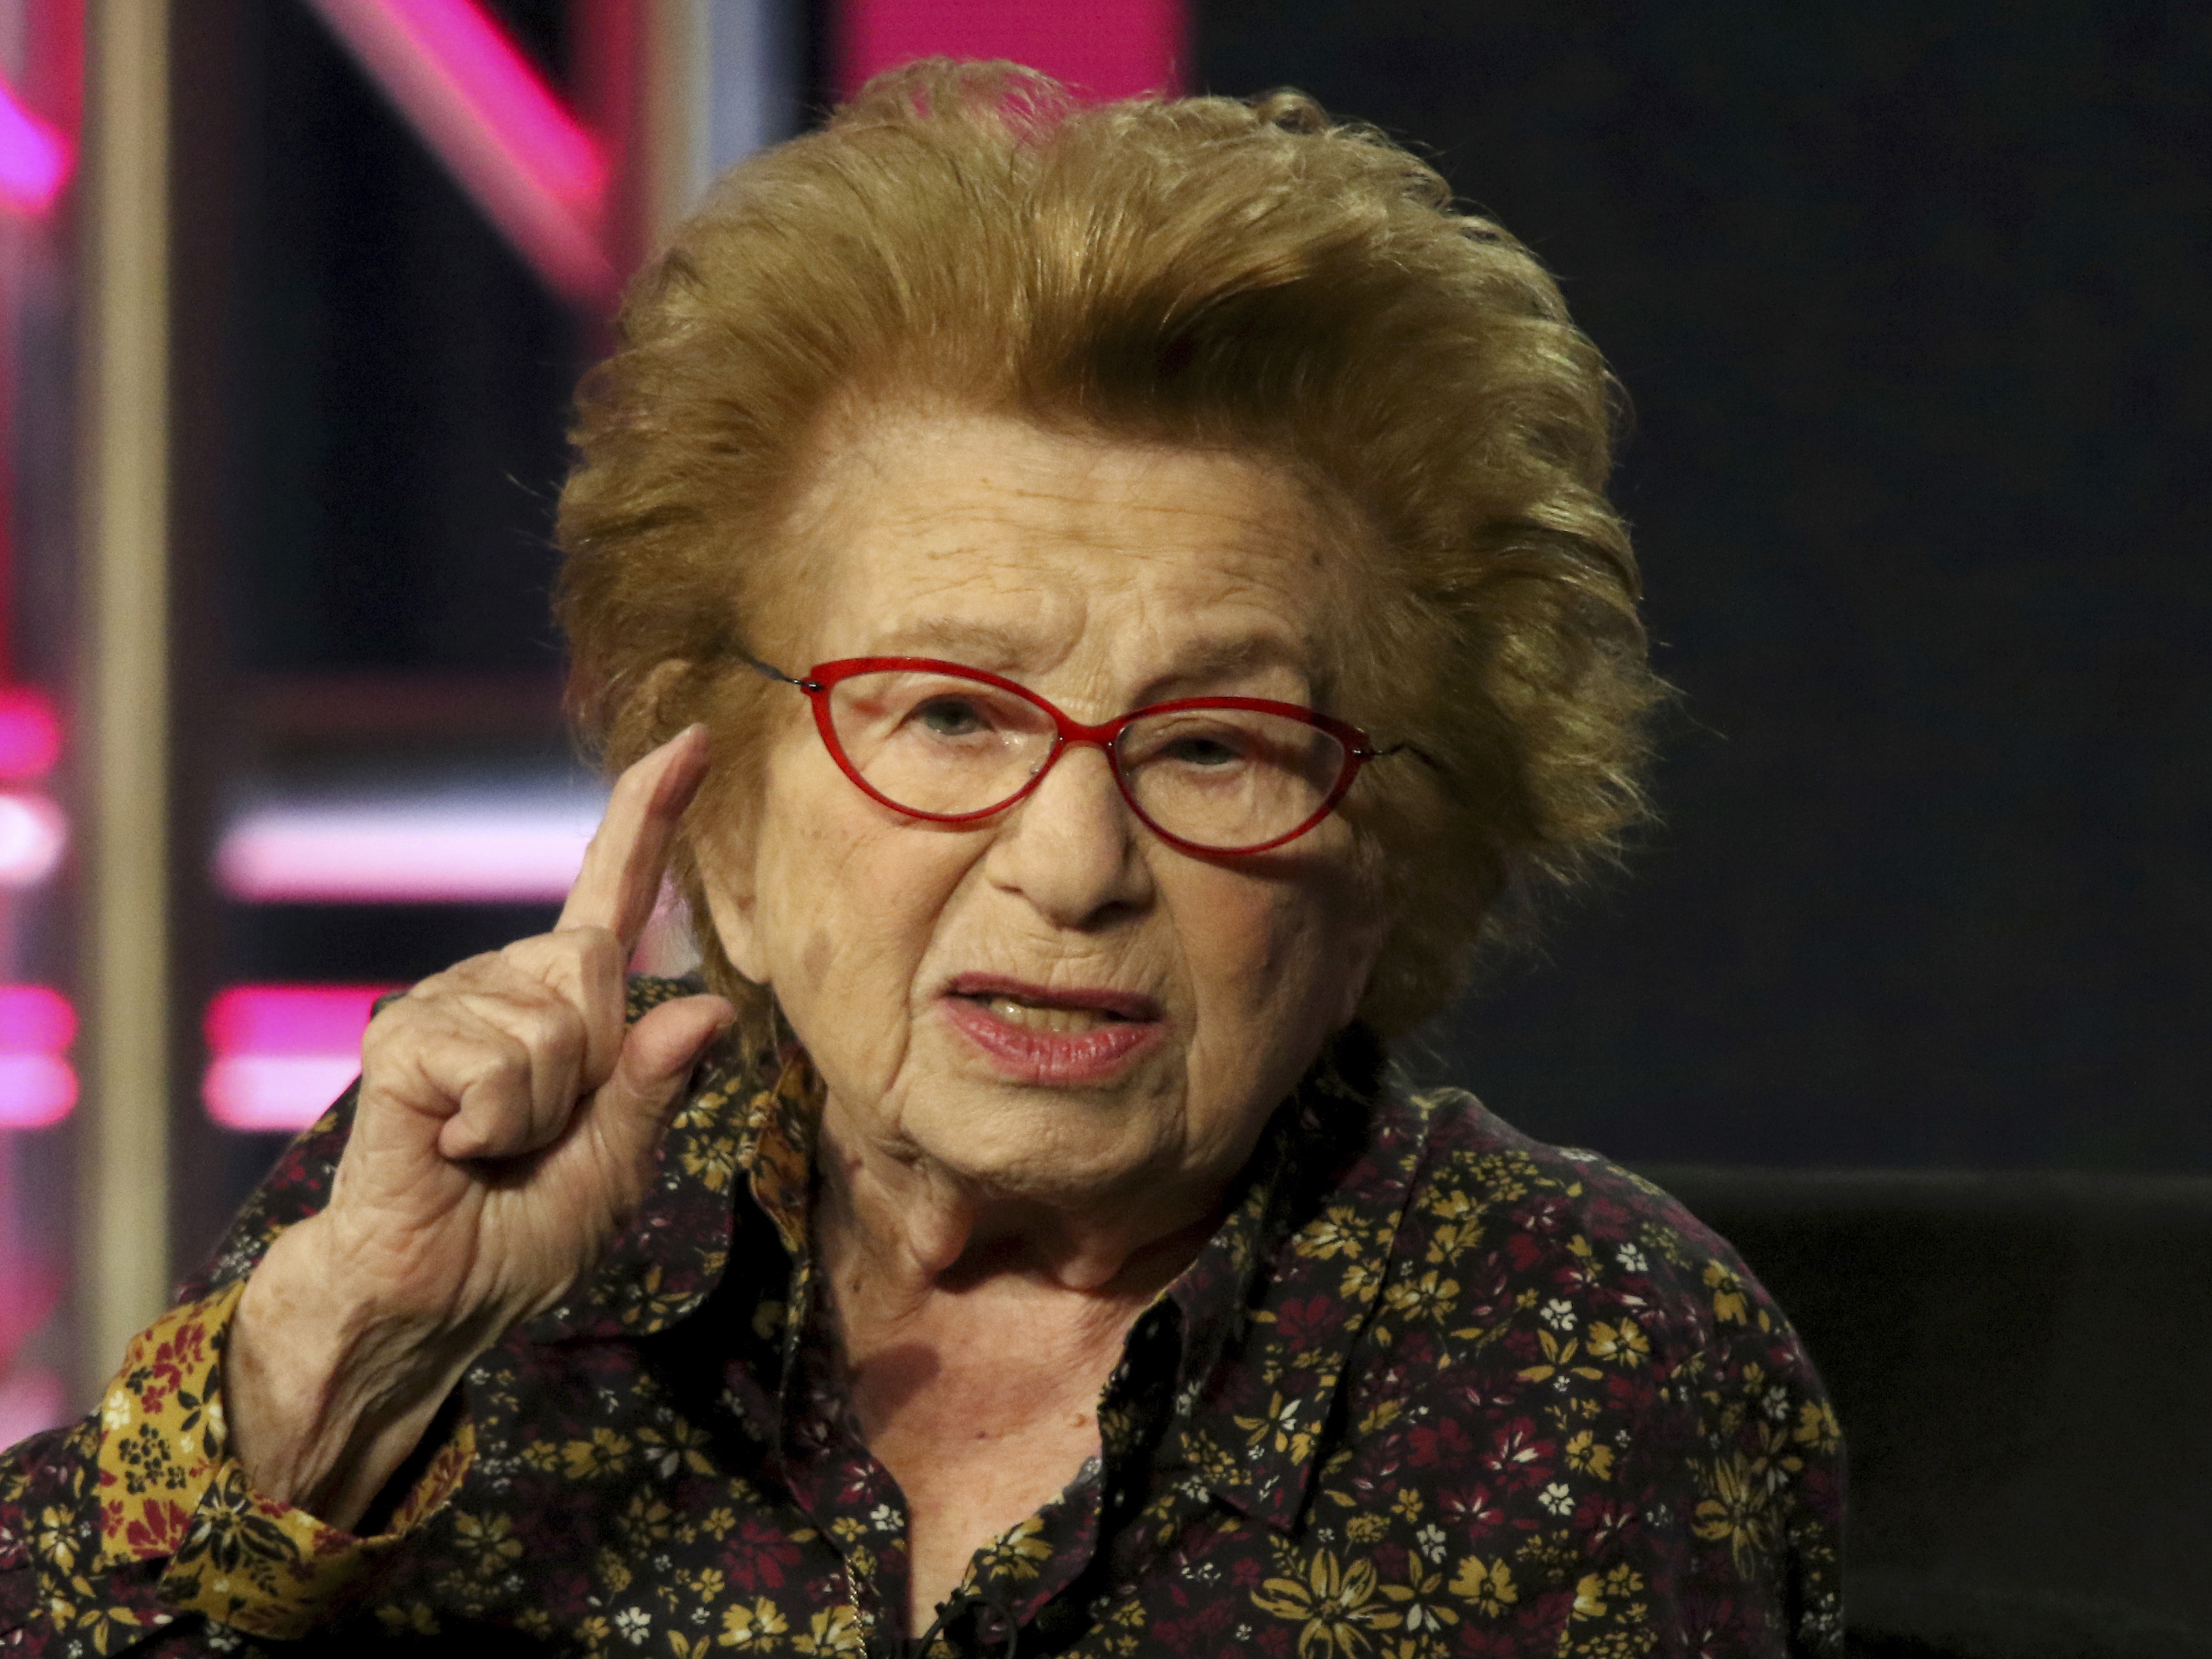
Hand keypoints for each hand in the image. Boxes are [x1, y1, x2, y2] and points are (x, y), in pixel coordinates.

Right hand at [227, 727, 733, 1526]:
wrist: (430, 1300)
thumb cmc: (521, 1236)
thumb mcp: (618, 1166)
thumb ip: (656, 1086)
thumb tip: (710, 1011)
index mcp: (565, 1008)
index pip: (611, 893)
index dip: (649, 815)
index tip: (694, 740)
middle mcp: (502, 984)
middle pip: (591, 966)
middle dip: (591, 1069)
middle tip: (537, 1136)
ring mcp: (445, 1004)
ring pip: (551, 1021)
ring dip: (542, 1111)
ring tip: (490, 1150)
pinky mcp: (399, 1042)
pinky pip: (495, 1061)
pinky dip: (494, 1123)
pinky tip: (454, 1149)